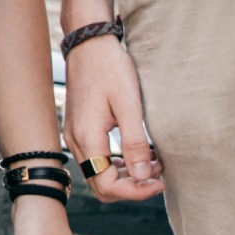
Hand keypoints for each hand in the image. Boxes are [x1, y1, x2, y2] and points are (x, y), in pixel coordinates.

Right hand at [64, 34, 163, 200]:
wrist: (89, 43)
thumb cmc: (110, 68)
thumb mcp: (129, 105)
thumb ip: (135, 144)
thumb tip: (143, 177)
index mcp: (87, 137)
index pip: (108, 185)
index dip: (136, 191)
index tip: (160, 181)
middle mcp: (76, 140)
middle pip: (101, 185)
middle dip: (131, 186)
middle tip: (158, 173)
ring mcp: (74, 134)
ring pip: (98, 173)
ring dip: (126, 175)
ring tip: (153, 162)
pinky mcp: (78, 127)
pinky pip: (96, 158)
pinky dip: (117, 162)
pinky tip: (137, 150)